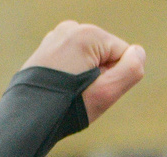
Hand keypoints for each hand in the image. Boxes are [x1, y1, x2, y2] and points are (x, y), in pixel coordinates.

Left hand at [22, 22, 143, 123]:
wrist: (28, 117)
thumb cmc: (68, 106)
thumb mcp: (107, 92)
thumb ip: (131, 70)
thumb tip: (139, 52)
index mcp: (87, 34)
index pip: (124, 54)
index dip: (115, 77)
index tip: (96, 90)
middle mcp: (71, 28)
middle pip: (106, 55)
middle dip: (101, 76)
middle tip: (83, 93)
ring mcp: (56, 37)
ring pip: (90, 59)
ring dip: (87, 77)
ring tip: (70, 91)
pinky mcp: (47, 48)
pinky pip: (74, 61)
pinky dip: (73, 75)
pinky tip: (61, 87)